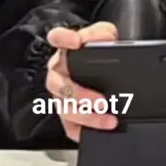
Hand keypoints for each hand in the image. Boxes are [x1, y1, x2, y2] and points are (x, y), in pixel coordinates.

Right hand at [45, 22, 117, 142]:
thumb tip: (105, 39)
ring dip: (88, 116)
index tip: (76, 42)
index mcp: (64, 51)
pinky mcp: (68, 117)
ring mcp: (61, 97)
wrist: (106, 73)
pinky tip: (102, 129)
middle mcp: (58, 74)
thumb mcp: (106, 36)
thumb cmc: (100, 54)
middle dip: (81, 94)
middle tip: (102, 101)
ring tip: (108, 119)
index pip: (56, 37)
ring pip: (66, 109)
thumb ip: (103, 35)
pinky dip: (85, 131)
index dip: (63, 39)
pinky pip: (71, 128)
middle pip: (59, 84)